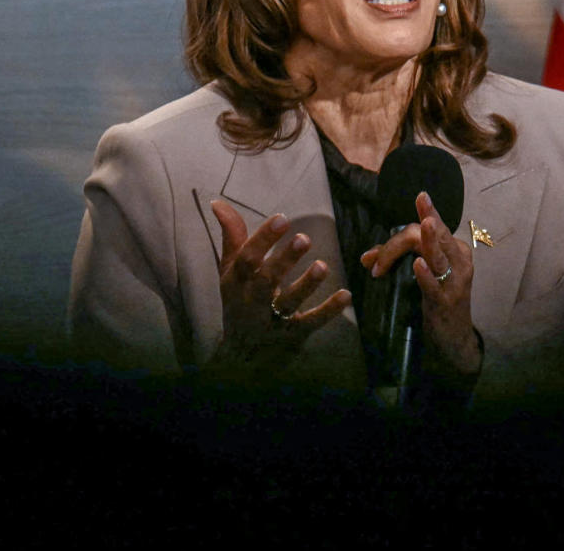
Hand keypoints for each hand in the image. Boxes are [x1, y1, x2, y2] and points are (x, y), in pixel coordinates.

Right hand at [208, 200, 350, 378]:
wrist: (239, 360)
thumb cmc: (239, 304)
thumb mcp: (231, 273)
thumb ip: (232, 238)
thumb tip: (218, 202)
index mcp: (236, 284)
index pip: (245, 260)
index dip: (261, 240)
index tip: (282, 219)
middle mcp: (252, 303)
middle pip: (266, 282)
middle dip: (284, 260)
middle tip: (304, 238)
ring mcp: (272, 322)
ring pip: (289, 304)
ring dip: (306, 285)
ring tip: (322, 266)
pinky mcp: (292, 337)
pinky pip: (311, 324)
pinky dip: (328, 311)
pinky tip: (345, 295)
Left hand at [359, 192, 480, 376]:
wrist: (454, 340)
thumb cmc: (438, 301)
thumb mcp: (424, 276)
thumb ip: (398, 262)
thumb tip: (366, 256)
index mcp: (455, 251)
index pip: (434, 228)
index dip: (415, 222)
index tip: (411, 207)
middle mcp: (459, 262)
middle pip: (437, 235)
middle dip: (424, 219)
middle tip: (421, 200)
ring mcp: (454, 282)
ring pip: (440, 255)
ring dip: (431, 240)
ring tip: (425, 224)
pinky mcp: (445, 303)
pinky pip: (434, 286)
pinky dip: (425, 275)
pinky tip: (418, 265)